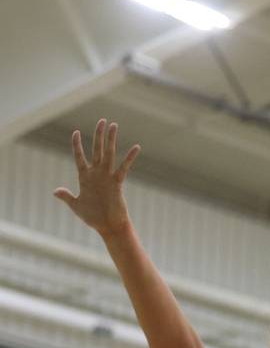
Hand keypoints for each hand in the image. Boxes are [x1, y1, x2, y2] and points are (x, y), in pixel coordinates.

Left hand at [55, 120, 139, 237]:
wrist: (108, 226)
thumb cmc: (93, 218)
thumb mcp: (77, 206)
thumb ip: (67, 197)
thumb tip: (56, 191)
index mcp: (85, 177)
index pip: (79, 157)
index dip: (77, 145)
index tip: (76, 133)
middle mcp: (97, 173)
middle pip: (97, 149)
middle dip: (99, 135)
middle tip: (102, 121)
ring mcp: (107, 176)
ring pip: (109, 154)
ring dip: (110, 140)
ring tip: (113, 125)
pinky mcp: (117, 182)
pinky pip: (123, 168)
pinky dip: (129, 158)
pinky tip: (136, 147)